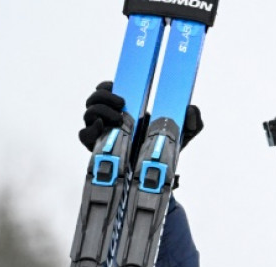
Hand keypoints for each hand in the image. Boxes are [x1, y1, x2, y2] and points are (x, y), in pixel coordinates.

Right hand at [78, 81, 204, 150]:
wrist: (158, 171)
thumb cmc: (167, 145)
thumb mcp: (183, 132)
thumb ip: (192, 121)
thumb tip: (192, 109)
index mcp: (126, 107)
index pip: (106, 88)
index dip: (107, 85)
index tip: (118, 87)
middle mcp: (109, 116)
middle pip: (94, 98)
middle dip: (104, 97)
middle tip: (122, 104)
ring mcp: (101, 131)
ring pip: (88, 113)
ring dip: (100, 111)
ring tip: (118, 119)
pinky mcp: (96, 147)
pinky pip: (83, 135)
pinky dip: (90, 130)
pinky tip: (101, 128)